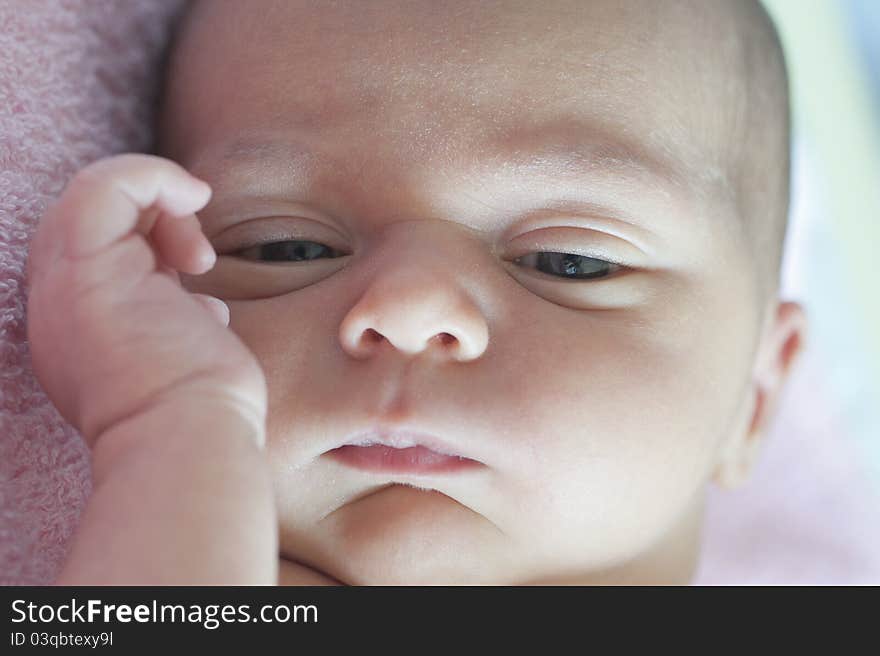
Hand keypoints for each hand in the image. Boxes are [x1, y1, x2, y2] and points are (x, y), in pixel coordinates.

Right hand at [26, 153, 266, 447]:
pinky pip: (103, 184)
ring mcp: (64, 286)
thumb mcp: (180, 354)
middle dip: (151, 217)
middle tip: (195, 258)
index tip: (194, 260)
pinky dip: (151, 173)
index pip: (96, 248)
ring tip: (196, 256)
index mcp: (78, 325)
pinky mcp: (87, 271)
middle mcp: (58, 303)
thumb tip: (201, 302)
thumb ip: (171, 320)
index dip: (145, 233)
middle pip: (90, 217)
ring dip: (158, 204)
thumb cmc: (199, 413)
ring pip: (92, 193)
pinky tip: (195, 195)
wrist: (187, 444)